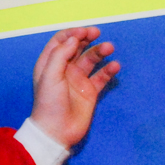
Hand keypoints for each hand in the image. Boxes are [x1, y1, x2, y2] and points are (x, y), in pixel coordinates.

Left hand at [30, 27, 119, 147]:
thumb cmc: (49, 103)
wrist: (57, 132)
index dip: (72, 33)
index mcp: (50, 63)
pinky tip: (115, 66)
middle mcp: (64, 69)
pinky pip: (102, 76)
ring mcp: (78, 79)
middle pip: (77, 47)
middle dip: (87, 37)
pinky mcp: (90, 91)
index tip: (83, 32)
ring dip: (100, 51)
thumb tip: (74, 38)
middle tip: (97, 32)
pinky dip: (109, 69)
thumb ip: (60, 55)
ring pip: (91, 59)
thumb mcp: (49, 76)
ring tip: (109, 47)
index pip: (61, 41)